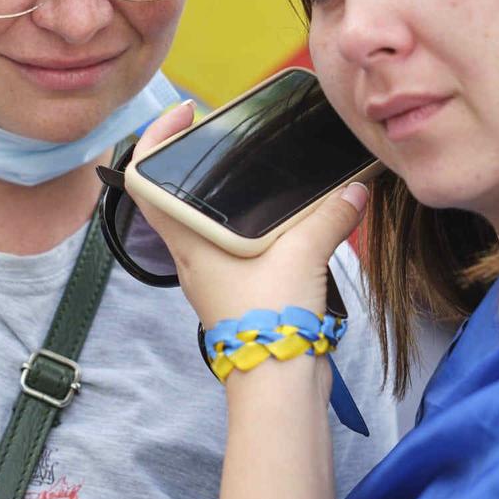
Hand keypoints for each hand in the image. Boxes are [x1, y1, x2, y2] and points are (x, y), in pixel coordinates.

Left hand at [127, 101, 368, 327]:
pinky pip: (233, 247)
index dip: (153, 141)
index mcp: (189, 241)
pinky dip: (249, 226)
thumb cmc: (270, 320)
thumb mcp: (302, 255)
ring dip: (222, 196)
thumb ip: (329, 216)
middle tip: (223, 136)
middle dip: (195, 162)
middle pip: (175, 197)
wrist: (277, 382)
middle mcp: (192, 256)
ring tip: (256, 171)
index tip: (182, 115)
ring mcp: (212, 275)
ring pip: (204, 223)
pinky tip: (284, 219)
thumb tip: (354, 190)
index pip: (143, 183)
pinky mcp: (237, 292)